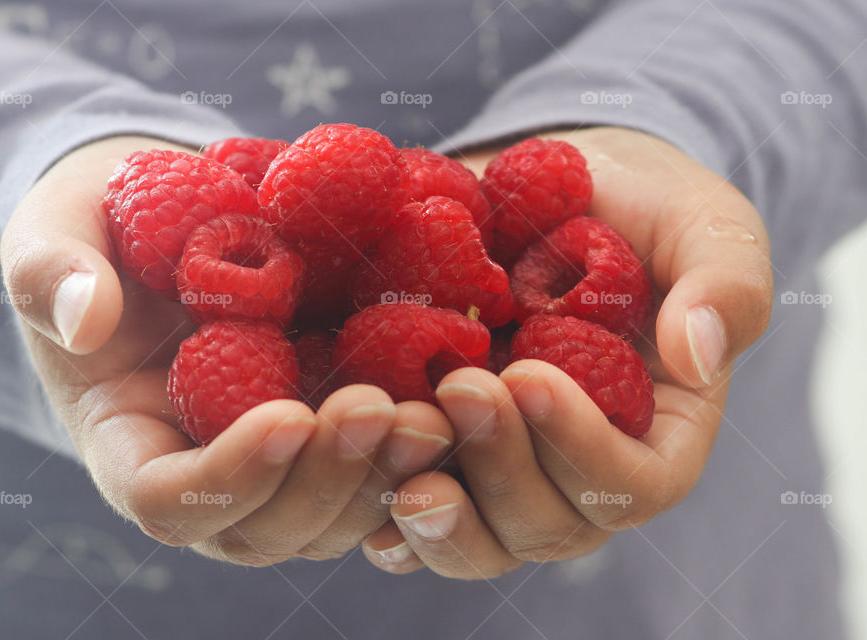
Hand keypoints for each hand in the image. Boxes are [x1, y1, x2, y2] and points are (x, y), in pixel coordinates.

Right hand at [0, 136, 451, 564]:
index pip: (168, 501)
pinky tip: (456, 403)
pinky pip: (374, 468)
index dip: (228, 478)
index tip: (286, 416)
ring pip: (331, 515)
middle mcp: (207, 470)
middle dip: (325, 482)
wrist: (175, 215)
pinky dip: (415, 451)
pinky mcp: (328, 428)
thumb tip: (85, 318)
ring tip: (433, 414)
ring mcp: (275, 458)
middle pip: (265, 527)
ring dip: (384, 477)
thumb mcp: (58, 228)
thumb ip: (52, 272)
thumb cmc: (106, 225)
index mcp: (129, 441)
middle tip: (377, 409)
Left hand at [362, 126, 772, 577]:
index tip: (531, 376)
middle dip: (498, 466)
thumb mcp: (703, 226)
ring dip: (432, 502)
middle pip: (543, 523)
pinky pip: (413, 507)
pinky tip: (355, 473)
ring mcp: (504, 467)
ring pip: (474, 536)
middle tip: (458, 386)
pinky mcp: (444, 448)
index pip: (632, 486)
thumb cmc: (639, 210)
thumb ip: (724, 284)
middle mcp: (576, 471)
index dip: (581, 449)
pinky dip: (381, 504)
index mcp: (655, 436)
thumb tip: (699, 356)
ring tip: (396, 433)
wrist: (549, 191)